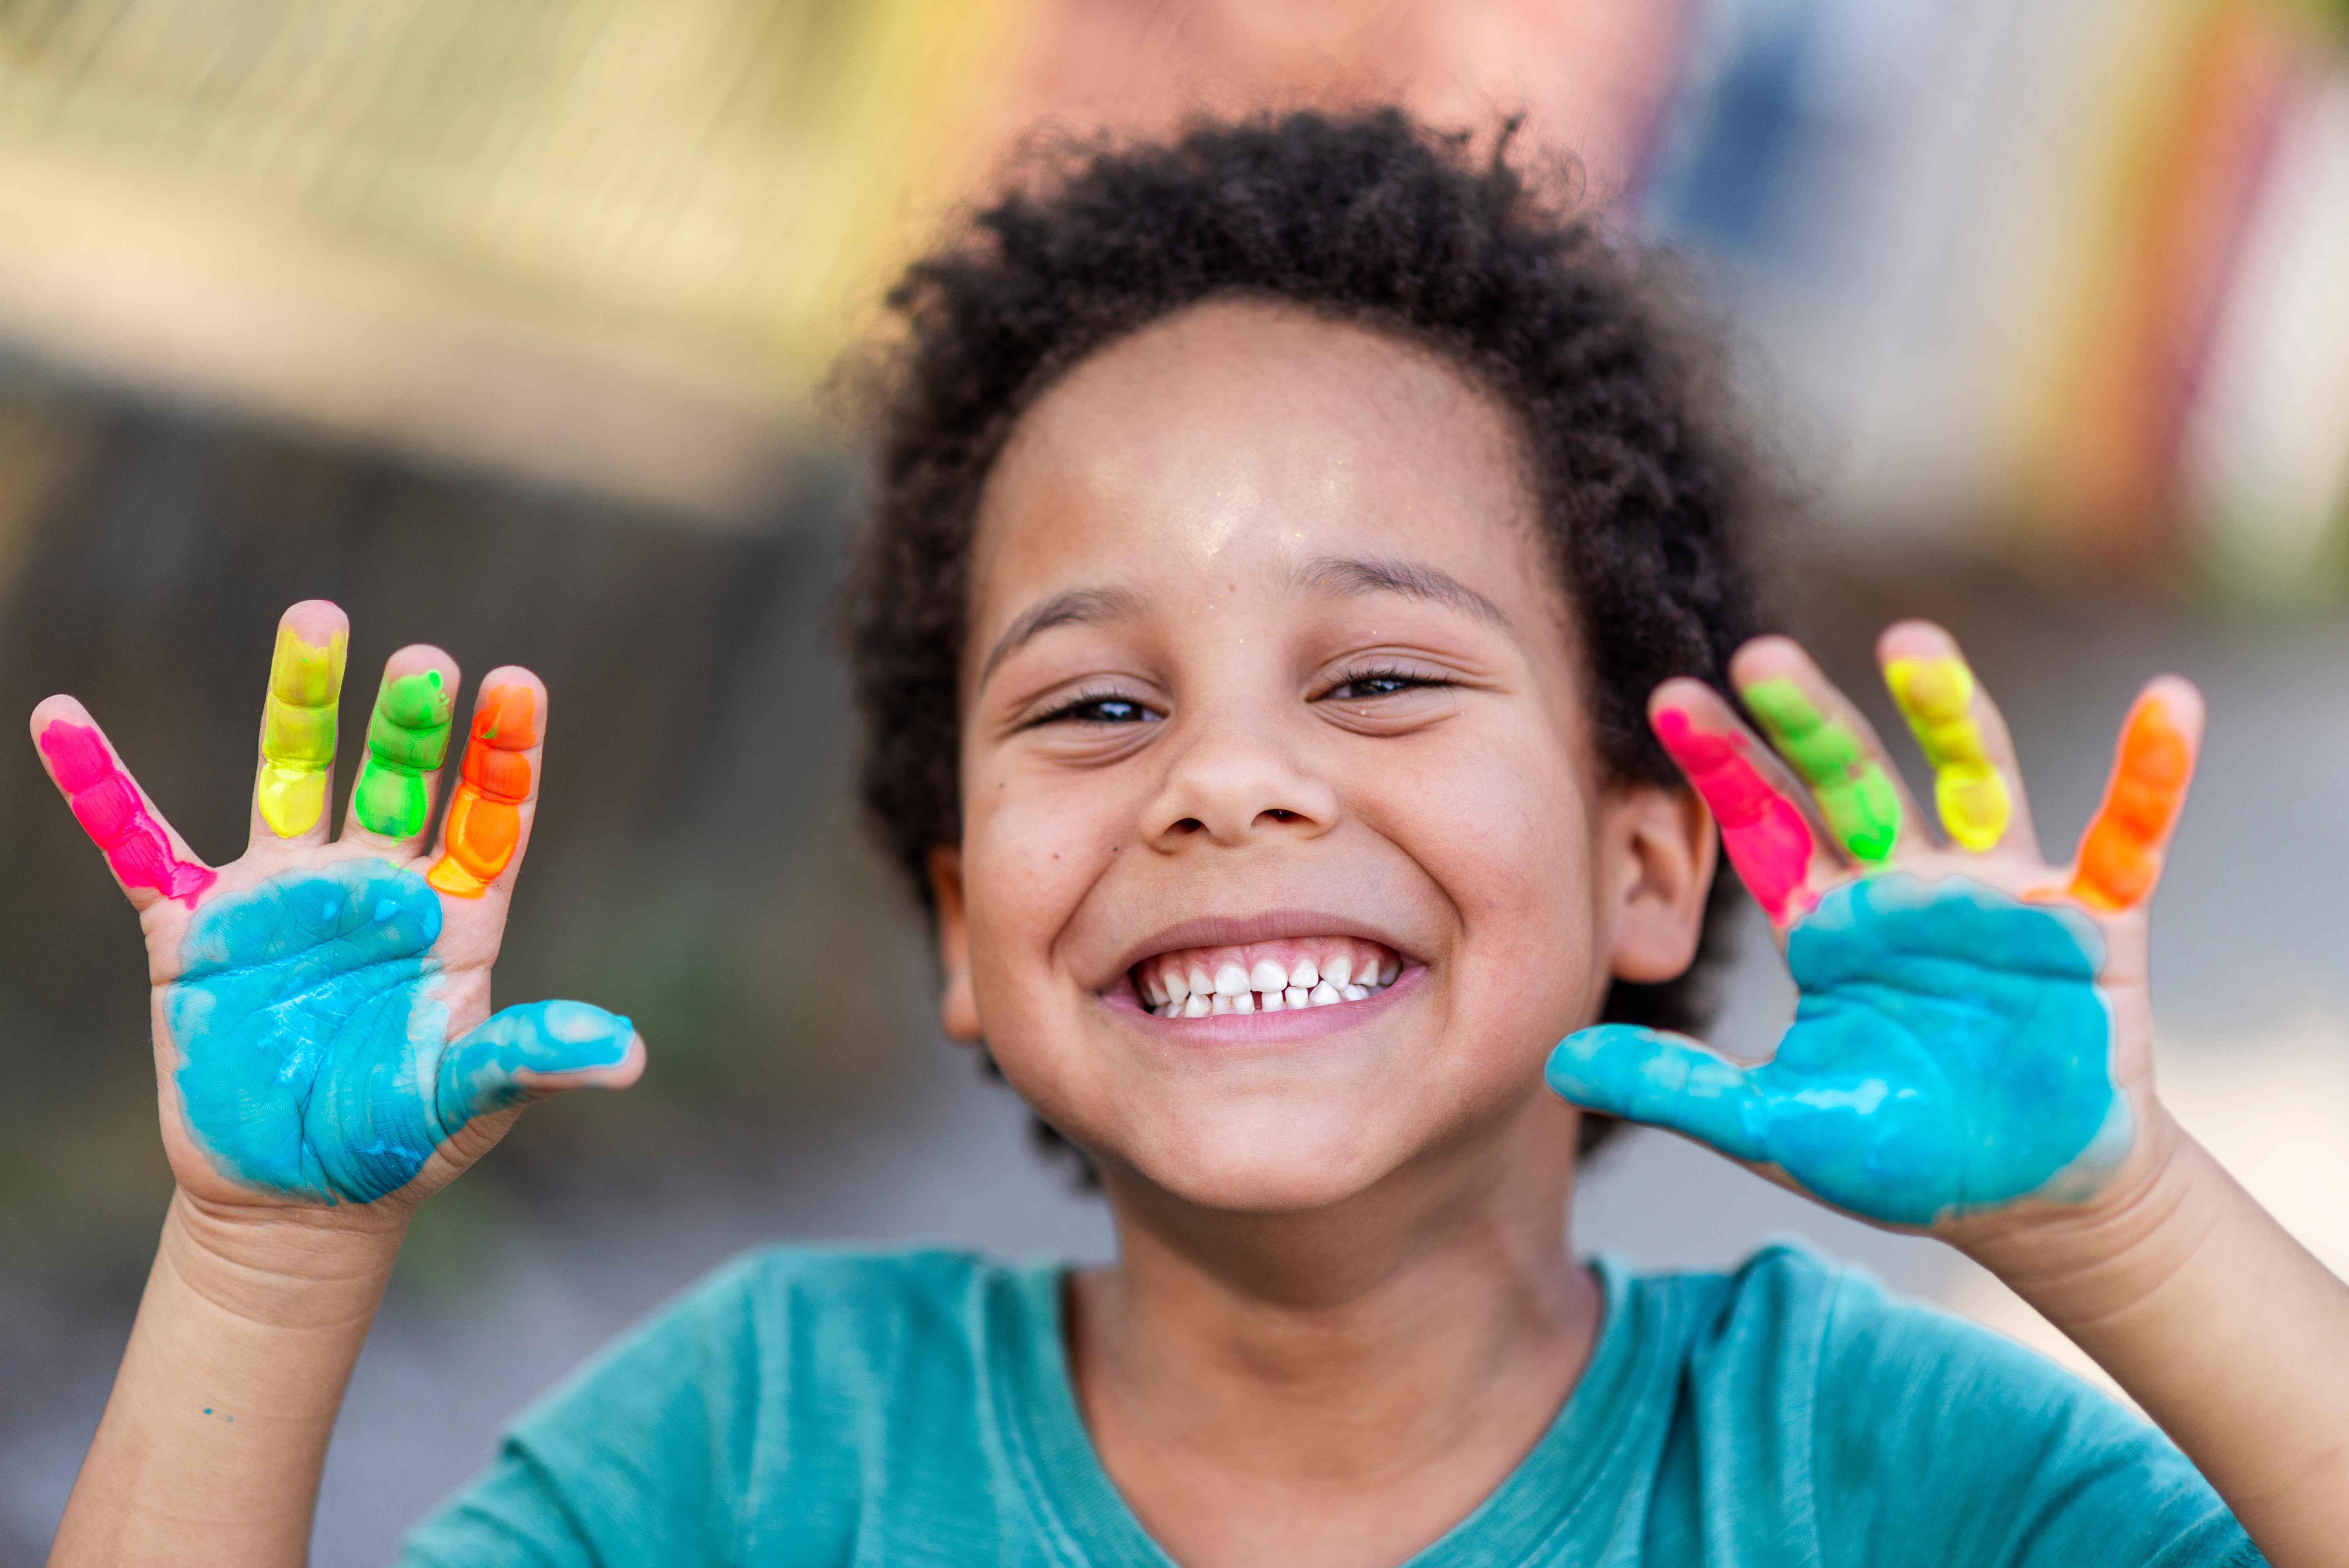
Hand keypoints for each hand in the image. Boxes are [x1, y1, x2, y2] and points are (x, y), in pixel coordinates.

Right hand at [29, 600, 644, 1223]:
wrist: (301, 1197)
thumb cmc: (401, 1141)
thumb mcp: (470, 1101)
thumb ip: (533, 1060)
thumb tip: (625, 1056)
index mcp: (453, 915)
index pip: (489, 815)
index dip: (504, 754)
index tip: (519, 684)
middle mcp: (374, 887)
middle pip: (396, 780)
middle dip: (407, 722)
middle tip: (424, 661)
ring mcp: (283, 899)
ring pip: (292, 778)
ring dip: (301, 704)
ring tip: (316, 619)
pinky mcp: (196, 932)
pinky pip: (139, 847)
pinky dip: (99, 788)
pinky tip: (63, 720)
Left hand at [1547, 621, 2197, 1234]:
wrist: (2020, 1203)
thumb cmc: (1899, 1154)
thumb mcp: (1773, 1126)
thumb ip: (1675, 1087)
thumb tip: (1558, 1061)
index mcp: (1828, 921)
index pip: (1761, 822)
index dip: (1720, 762)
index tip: (1667, 698)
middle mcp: (1905, 886)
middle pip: (1849, 781)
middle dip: (1808, 720)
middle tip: (1760, 655)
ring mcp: (1997, 896)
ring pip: (1971, 778)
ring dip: (1948, 711)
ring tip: (1912, 642)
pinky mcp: (2089, 922)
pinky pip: (2128, 834)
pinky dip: (2151, 774)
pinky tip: (2167, 705)